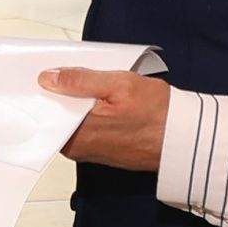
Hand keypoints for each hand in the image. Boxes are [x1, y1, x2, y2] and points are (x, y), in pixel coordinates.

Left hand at [37, 68, 169, 172]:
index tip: (48, 74)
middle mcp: (79, 148)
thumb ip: (80, 81)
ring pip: (71, 122)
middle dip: (62, 95)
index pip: (46, 112)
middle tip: (75, 76)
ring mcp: (90, 152)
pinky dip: (88, 114)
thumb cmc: (156, 113)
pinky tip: (102, 102)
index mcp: (77, 135)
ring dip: (77, 104)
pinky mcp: (102, 152)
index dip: (46, 91)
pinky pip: (85, 129)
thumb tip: (49, 78)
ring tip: (93, 87)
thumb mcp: (118, 84)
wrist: (182, 139)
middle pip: (57, 116)